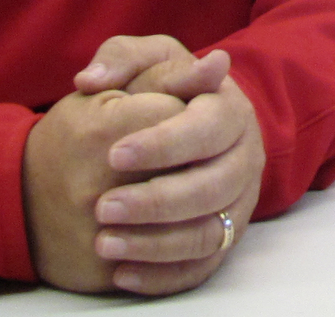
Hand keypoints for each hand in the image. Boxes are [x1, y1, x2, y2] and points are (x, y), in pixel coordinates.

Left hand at [26, 39, 265, 295]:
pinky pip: (202, 268)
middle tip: (103, 208)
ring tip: (105, 244)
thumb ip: (120, 59)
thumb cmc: (165, 89)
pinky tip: (123, 274)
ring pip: (209, 235)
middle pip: (212, 187)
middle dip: (156, 202)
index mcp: (229, 109)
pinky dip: (164, 276)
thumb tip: (91, 79)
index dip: (163, 145)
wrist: (193, 126)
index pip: (207, 129)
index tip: (114, 155)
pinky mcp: (227, 238)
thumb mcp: (150, 61)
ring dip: (156, 245)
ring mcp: (239, 203)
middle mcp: (244, 158)